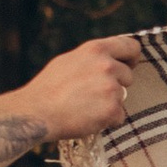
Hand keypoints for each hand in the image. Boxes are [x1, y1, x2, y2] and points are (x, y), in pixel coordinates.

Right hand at [19, 35, 139, 142]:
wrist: (36, 113)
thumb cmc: (48, 88)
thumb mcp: (69, 61)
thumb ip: (93, 58)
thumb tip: (110, 59)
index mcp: (96, 49)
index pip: (131, 47)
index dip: (131, 58)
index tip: (127, 65)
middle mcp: (106, 65)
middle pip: (128, 75)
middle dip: (116, 85)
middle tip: (93, 93)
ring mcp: (111, 87)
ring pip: (123, 97)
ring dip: (110, 103)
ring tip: (85, 106)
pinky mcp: (112, 109)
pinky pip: (119, 116)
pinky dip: (107, 120)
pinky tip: (87, 117)